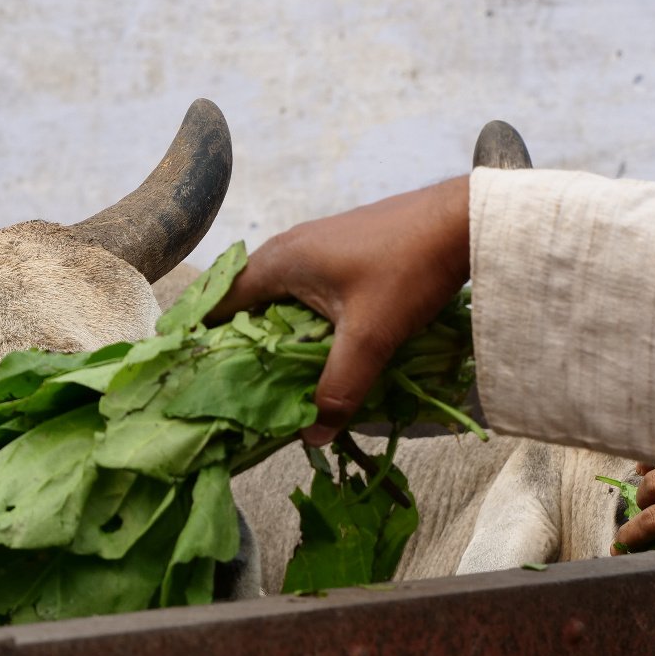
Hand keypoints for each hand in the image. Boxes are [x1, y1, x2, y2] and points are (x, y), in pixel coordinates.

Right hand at [207, 177, 471, 443]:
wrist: (465, 220)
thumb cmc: (409, 269)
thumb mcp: (371, 337)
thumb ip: (338, 388)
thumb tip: (310, 435)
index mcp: (279, 260)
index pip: (218, 302)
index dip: (200, 338)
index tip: (190, 373)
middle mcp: (290, 248)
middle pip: (246, 304)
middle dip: (239, 346)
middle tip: (232, 391)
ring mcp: (319, 247)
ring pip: (281, 299)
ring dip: (277, 336)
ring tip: (273, 381)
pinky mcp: (345, 253)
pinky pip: (307, 293)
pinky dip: (304, 322)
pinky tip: (319, 352)